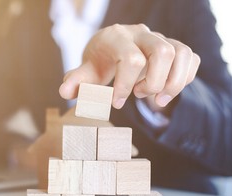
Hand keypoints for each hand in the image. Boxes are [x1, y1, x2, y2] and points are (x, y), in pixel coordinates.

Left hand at [59, 24, 200, 108]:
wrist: (113, 48)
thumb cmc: (99, 61)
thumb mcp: (87, 71)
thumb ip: (77, 81)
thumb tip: (64, 91)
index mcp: (117, 37)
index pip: (131, 59)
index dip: (125, 86)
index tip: (116, 102)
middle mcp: (141, 33)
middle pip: (163, 52)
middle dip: (153, 82)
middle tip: (138, 95)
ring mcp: (160, 38)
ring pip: (182, 53)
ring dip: (173, 82)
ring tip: (157, 99)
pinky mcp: (174, 46)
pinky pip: (191, 58)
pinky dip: (185, 78)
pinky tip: (167, 90)